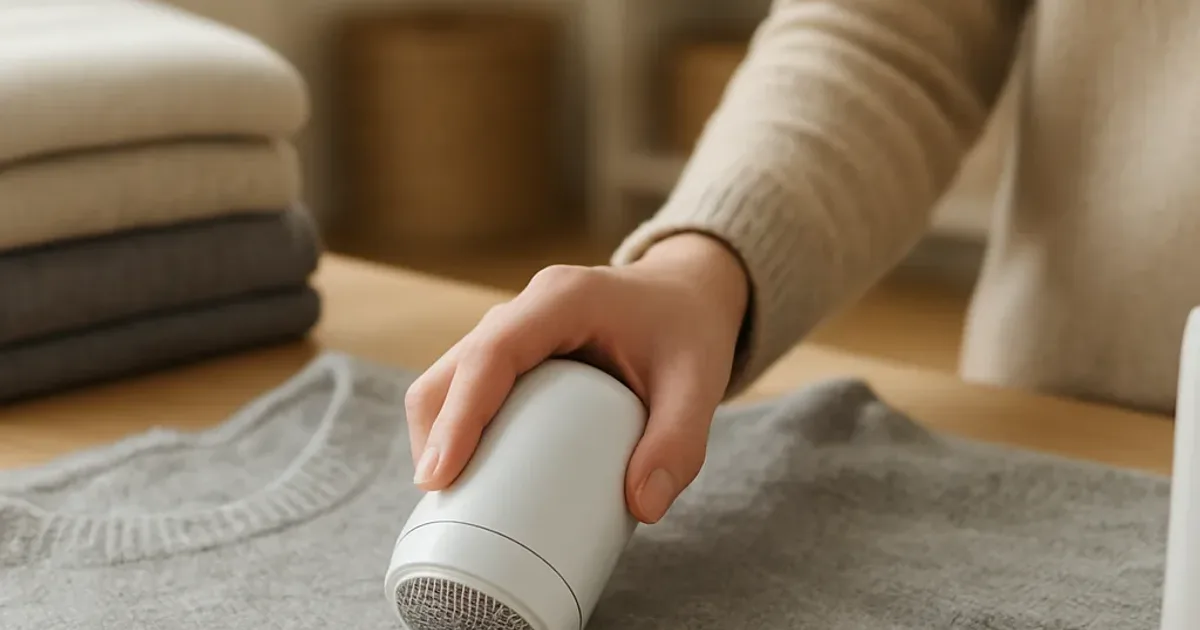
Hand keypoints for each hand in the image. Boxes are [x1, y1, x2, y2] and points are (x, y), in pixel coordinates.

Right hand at [404, 233, 748, 522]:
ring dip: (438, 434)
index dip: (459, 415)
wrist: (688, 294)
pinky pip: (465, 385)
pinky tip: (467, 474)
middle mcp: (527, 307)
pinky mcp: (512, 349)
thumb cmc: (689, 331)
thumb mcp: (699, 383)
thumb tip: (643, 507)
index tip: (440, 477)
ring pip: (448, 376)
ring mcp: (514, 326)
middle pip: (452, 368)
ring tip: (450, 498)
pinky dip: (454, 428)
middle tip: (441, 502)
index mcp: (564, 299)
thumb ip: (680, 443)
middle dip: (435, 435)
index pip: (492, 354)